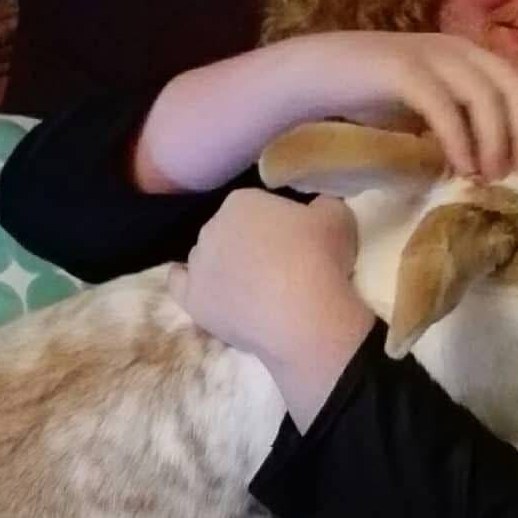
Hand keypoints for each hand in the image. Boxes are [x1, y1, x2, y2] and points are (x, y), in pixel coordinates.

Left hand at [167, 190, 373, 429]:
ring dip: (224, 266)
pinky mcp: (192, 299)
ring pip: (207, 258)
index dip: (274, 224)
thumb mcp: (338, 216)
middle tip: (278, 266)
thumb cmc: (321, 260)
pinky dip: (190, 283)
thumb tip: (315, 210)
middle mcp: (211, 226)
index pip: (254, 206)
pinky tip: (204, 289)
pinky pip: (179, 283)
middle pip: (228, 231)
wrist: (305, 316)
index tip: (293, 243)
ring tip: (253, 290)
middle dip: (247, 244)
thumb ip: (322, 204)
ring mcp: (198, 263)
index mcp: (242, 201)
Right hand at [284, 31, 517, 180]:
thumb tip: (498, 169)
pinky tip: (460, 169)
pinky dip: (459, 140)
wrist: (311, 74)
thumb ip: (459, 124)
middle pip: (515, 88)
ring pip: (486, 96)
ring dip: (497, 141)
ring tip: (494, 179)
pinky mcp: (402, 69)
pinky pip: (444, 106)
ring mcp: (430, 55)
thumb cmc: (369, 97)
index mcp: (469, 55)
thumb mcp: (426, 109)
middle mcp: (457, 49)